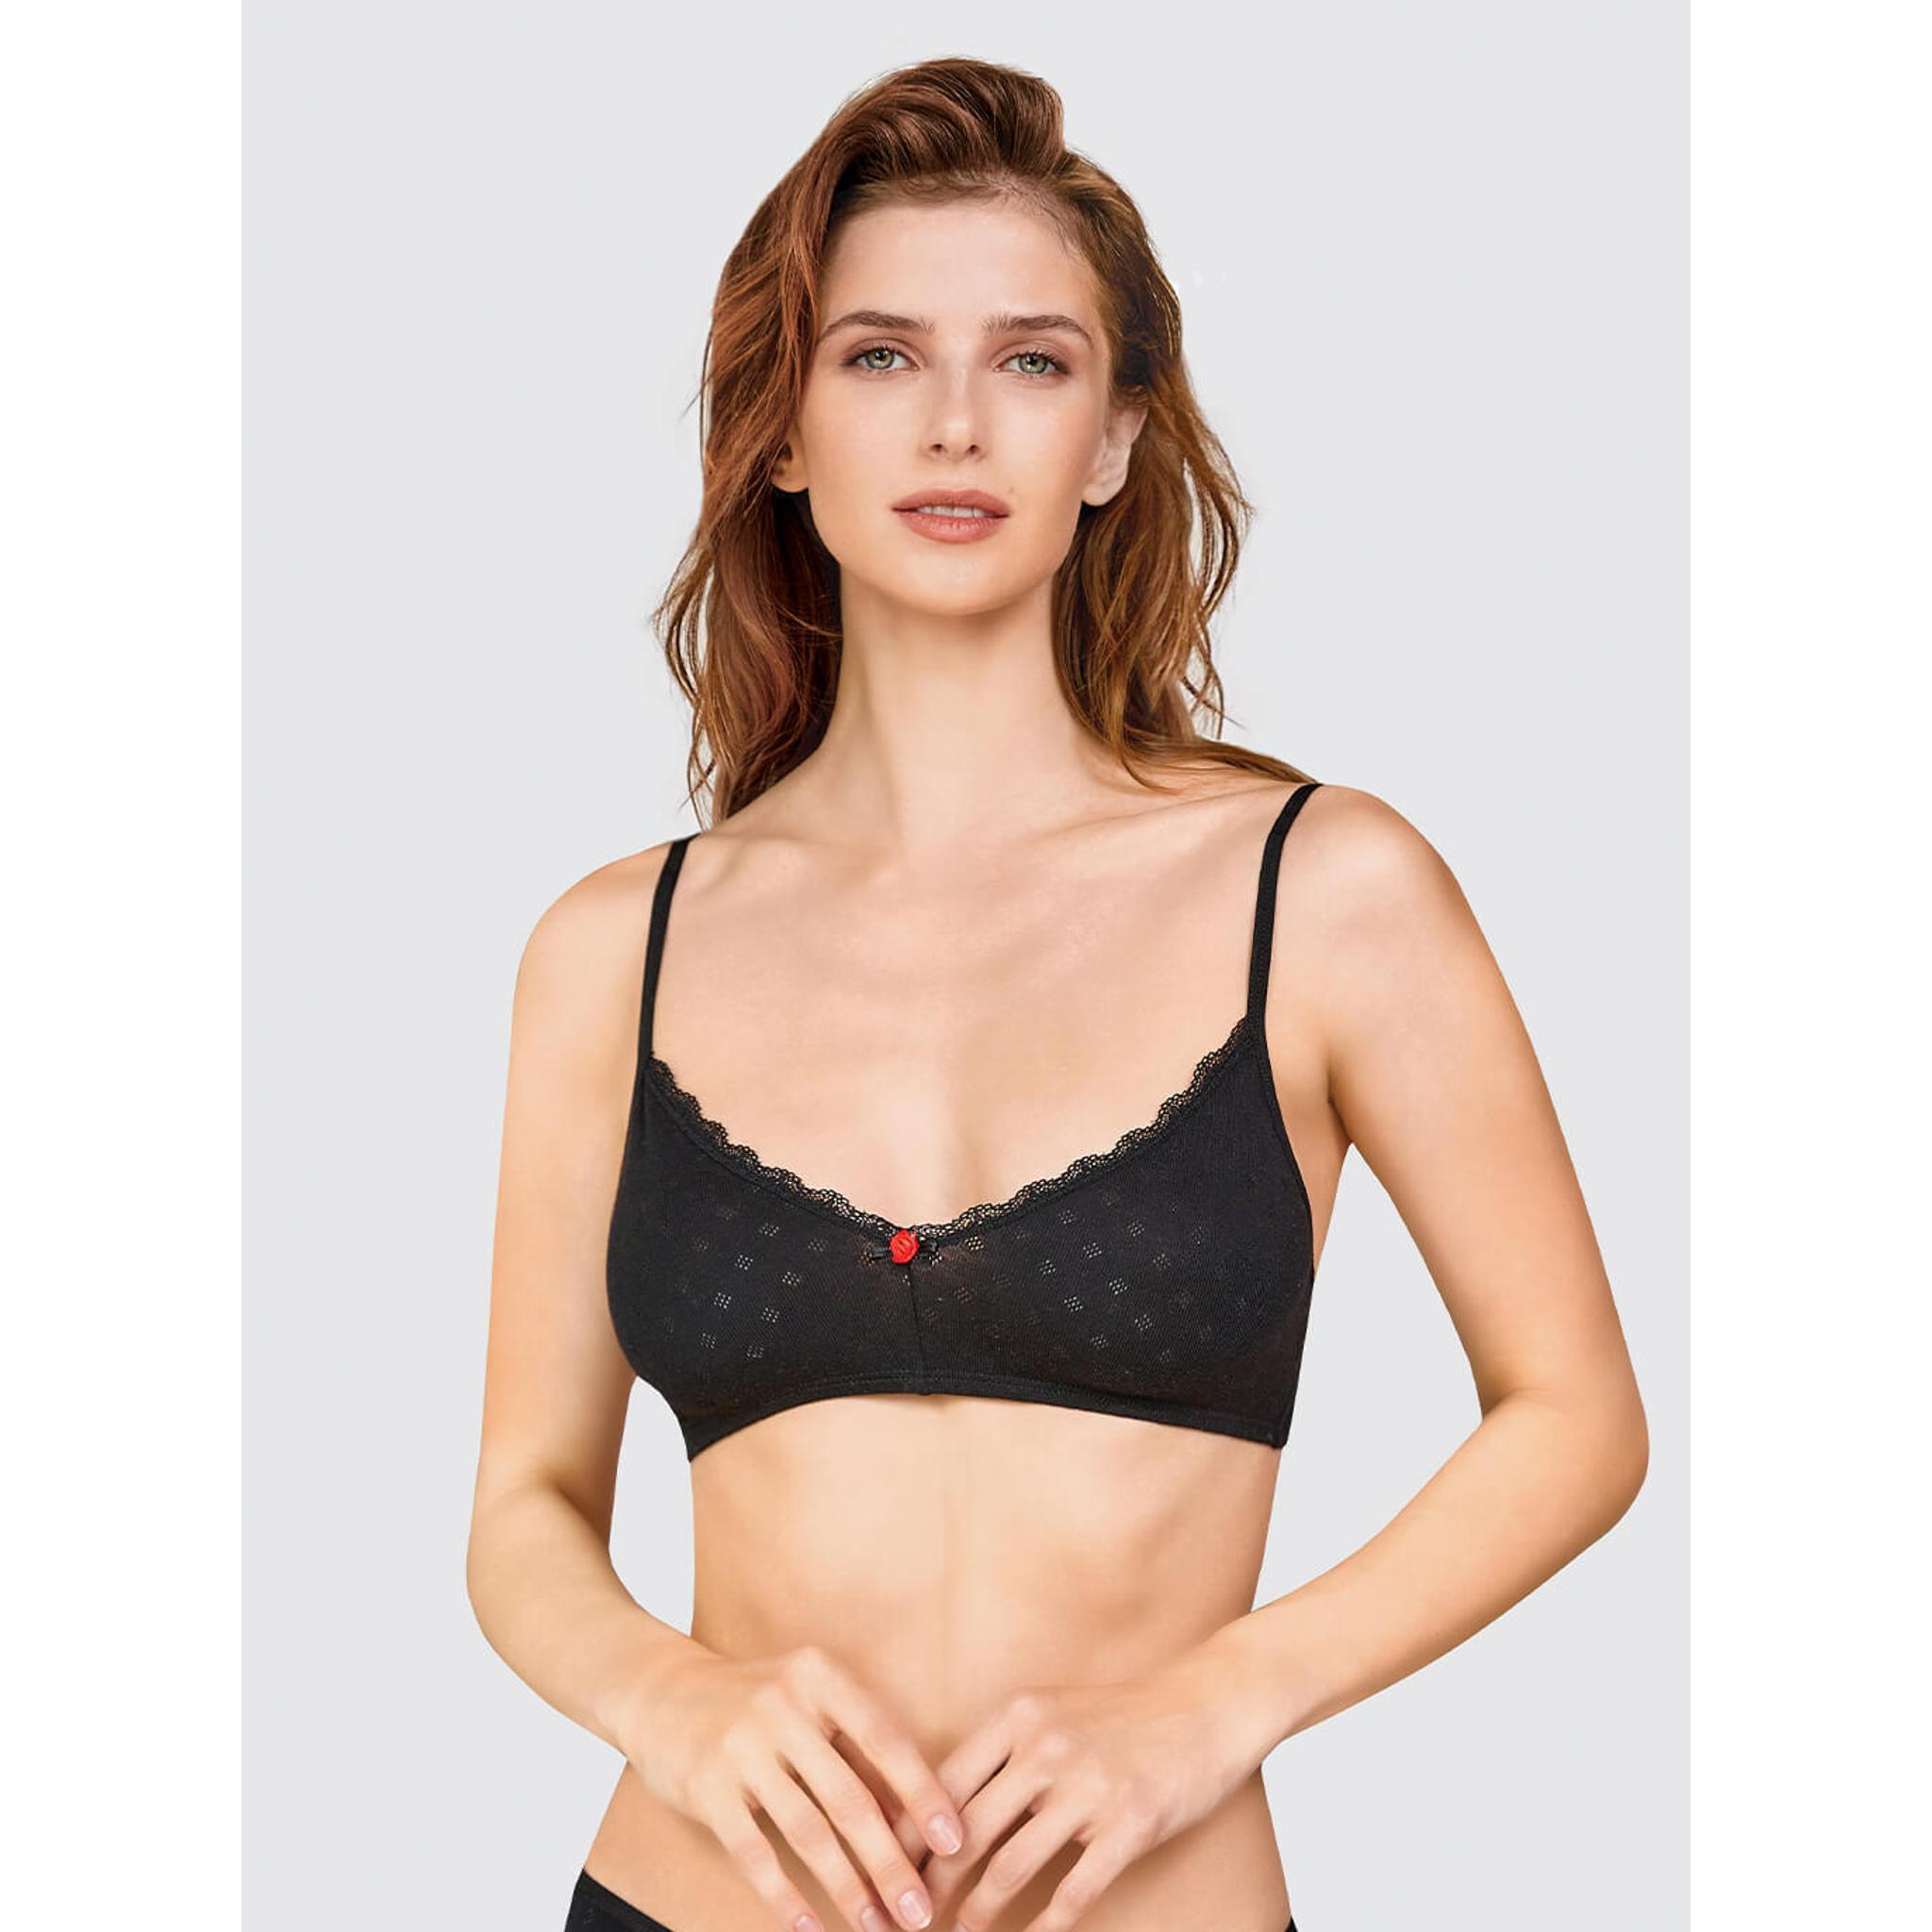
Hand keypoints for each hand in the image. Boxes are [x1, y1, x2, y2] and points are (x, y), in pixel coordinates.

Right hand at [619, 1641, 965, 1931]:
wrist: (659, 1690)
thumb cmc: (754, 1700)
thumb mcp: (808, 1700)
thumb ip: (854, 1747)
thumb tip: (912, 1814)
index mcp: (820, 1677)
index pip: (885, 1741)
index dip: (923, 1794)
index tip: (955, 1842)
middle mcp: (784, 1706)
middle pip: (850, 1798)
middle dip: (890, 1862)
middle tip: (921, 1911)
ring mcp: (742, 1747)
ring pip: (808, 1831)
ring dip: (847, 1887)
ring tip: (876, 1926)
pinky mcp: (707, 1787)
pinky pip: (754, 1852)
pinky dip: (784, 1896)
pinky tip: (808, 1928)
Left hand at [914, 1659, 1256, 1931]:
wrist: (1206, 1704)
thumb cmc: (1121, 1715)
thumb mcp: (1052, 1711)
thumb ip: (1001, 1752)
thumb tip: (936, 1806)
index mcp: (1018, 1715)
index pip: (942, 1783)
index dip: (908, 1834)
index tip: (882, 1867)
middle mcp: (1046, 1747)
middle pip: (965, 1830)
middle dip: (929, 1881)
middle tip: (908, 1914)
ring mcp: (1088, 1787)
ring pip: (1011, 1866)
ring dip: (978, 1909)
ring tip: (960, 1929)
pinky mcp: (1129, 1825)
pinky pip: (1074, 1890)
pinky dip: (1044, 1926)